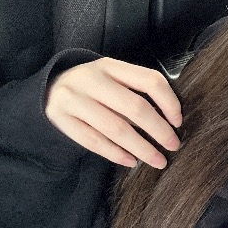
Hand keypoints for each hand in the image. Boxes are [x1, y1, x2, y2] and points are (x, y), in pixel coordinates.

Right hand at [45, 58, 182, 168]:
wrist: (48, 88)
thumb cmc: (93, 86)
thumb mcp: (112, 77)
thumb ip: (135, 90)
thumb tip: (170, 119)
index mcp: (110, 66)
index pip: (150, 80)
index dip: (169, 102)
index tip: (178, 121)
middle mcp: (91, 79)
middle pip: (135, 107)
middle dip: (159, 130)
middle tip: (173, 146)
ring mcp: (74, 99)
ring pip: (116, 128)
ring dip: (141, 148)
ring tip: (157, 160)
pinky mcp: (61, 119)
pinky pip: (94, 141)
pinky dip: (116, 153)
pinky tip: (131, 161)